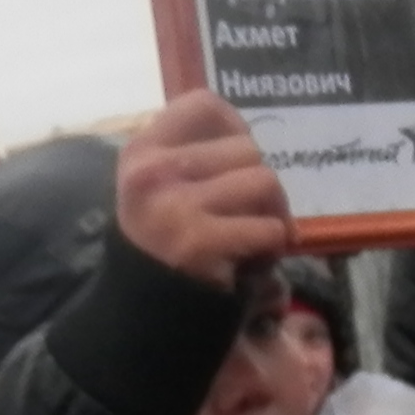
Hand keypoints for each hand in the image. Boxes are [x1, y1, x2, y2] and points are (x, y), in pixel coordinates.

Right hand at [116, 93, 295, 288]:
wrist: (140, 310)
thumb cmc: (158, 245)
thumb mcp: (156, 188)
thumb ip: (190, 155)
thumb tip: (245, 135)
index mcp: (142, 151)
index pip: (202, 104)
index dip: (235, 124)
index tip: (241, 155)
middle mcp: (153, 171)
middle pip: (247, 148)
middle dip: (263, 184)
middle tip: (256, 213)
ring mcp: (175, 205)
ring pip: (264, 181)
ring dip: (274, 213)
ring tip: (259, 237)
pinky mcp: (199, 242)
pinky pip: (268, 227)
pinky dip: (274, 246)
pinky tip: (255, 261)